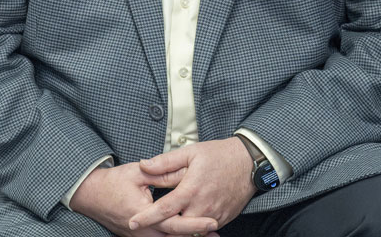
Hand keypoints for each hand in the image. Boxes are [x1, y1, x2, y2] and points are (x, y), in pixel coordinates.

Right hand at [70, 161, 219, 236]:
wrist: (90, 196)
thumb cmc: (112, 182)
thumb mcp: (137, 173)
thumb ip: (160, 174)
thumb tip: (182, 173)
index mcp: (142, 214)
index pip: (173, 223)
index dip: (194, 223)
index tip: (212, 221)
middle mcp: (141, 230)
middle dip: (197, 234)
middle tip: (216, 229)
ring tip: (210, 235)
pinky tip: (190, 235)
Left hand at [127, 138, 254, 232]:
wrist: (249, 163)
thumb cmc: (219, 155)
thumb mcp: (190, 152)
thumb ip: (165, 162)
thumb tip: (144, 165)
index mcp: (191, 189)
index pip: (163, 209)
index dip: (146, 218)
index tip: (132, 223)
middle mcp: (202, 206)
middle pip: (176, 226)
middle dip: (160, 227)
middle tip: (144, 224)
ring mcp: (214, 215)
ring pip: (190, 230)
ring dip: (177, 229)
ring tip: (163, 225)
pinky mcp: (223, 219)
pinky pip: (204, 229)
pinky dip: (193, 228)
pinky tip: (184, 223)